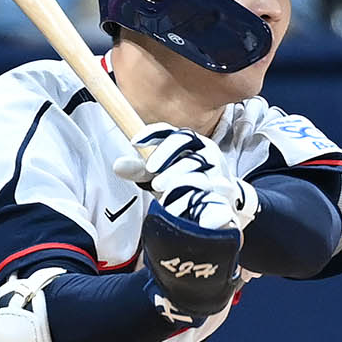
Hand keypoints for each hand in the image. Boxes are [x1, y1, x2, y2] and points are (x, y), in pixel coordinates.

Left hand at [119, 124, 257, 231]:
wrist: (222, 202)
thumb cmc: (187, 183)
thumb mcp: (162, 173)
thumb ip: (141, 169)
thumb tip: (117, 165)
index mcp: (193, 143)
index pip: (173, 132)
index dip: (153, 133)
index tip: (134, 142)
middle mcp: (207, 154)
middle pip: (188, 145)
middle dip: (167, 156)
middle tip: (151, 173)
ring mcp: (218, 174)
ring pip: (199, 173)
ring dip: (178, 182)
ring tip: (164, 196)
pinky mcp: (224, 196)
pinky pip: (210, 198)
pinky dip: (193, 203)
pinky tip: (179, 209)